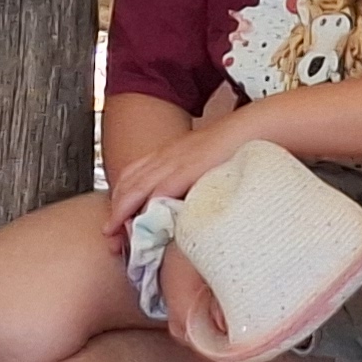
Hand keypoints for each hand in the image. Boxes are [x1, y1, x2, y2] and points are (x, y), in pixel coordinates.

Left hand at [103, 110, 270, 240]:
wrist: (254, 127)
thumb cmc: (236, 146)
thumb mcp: (207, 161)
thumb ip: (193, 178)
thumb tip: (187, 202)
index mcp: (170, 153)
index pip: (134, 173)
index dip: (120, 196)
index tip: (113, 218)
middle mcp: (167, 156)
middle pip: (129, 182)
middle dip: (115, 210)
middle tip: (108, 234)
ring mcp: (176, 161)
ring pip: (138, 186)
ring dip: (122, 211)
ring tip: (114, 233)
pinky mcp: (188, 169)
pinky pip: (160, 189)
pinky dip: (146, 206)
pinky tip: (140, 222)